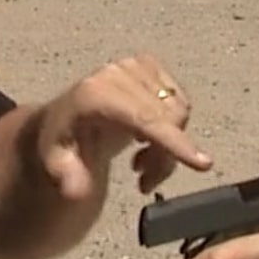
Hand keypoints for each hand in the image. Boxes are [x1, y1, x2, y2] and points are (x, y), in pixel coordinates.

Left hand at [35, 54, 211, 200]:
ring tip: (141, 164)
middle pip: (167, 119)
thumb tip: (78, 192)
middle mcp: (117, 74)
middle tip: (145, 183)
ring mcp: (135, 67)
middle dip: (164, 158)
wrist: (63, 116)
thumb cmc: (62, 141)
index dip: (173, 142)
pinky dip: (171, 127)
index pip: (144, 119)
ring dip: (168, 146)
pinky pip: (179, 102)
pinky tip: (146, 140)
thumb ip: (67, 176)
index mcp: (95, 95)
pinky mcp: (148, 66)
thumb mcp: (56, 162)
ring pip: (178, 112)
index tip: (203, 164)